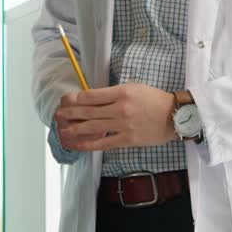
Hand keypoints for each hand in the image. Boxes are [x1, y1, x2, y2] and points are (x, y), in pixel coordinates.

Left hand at [54, 83, 176, 151]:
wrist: (175, 116)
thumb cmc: (154, 100)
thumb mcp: (133, 88)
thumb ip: (113, 93)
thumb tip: (92, 99)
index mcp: (121, 92)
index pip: (90, 96)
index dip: (74, 99)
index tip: (65, 100)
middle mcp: (120, 108)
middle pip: (87, 111)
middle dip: (69, 113)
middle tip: (57, 115)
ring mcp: (123, 125)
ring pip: (92, 128)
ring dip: (74, 129)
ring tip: (62, 131)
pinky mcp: (128, 139)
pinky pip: (104, 143)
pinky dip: (89, 144)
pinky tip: (78, 144)